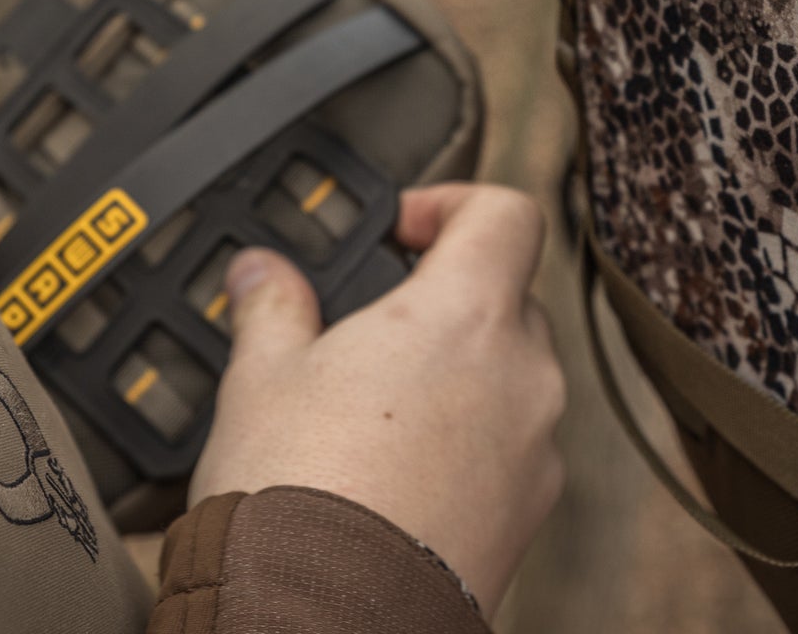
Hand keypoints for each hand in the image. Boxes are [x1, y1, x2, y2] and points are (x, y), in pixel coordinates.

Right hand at [188, 182, 566, 615]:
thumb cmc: (296, 495)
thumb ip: (273, 305)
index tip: (403, 231)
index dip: (454, 204)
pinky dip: (467, 446)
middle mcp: (523, 375)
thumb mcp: (261, 376)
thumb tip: (263, 272)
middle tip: (370, 331)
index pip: (508, 214)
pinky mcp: (530, 515)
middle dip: (443, 304)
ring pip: (510, 379)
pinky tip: (396, 476)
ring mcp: (536, 451)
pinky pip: (510, 451)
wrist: (318, 621)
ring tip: (372, 415)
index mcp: (467, 314)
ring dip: (457, 379)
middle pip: (507, 298)